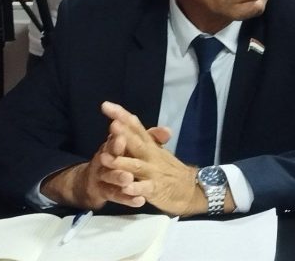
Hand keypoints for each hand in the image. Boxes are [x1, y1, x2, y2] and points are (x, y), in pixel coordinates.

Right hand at [39, 119, 171, 209]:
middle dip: (116, 146)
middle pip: (110, 151)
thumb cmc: (118, 160)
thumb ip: (150, 138)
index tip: (118, 122)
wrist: (94, 183)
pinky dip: (127, 198)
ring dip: (119, 175)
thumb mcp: (132, 147)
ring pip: (110, 175)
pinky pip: (116, 196)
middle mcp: (106, 156)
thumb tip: (168, 131)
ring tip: (128, 177)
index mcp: (114, 144)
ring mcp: (103, 175)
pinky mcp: (104, 192)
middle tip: (121, 142)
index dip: (118, 127)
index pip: (117, 133)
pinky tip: (140, 200)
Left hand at [98, 101, 205, 216]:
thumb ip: (145, 135)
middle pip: (136, 142)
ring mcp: (153, 172)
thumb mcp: (159, 150)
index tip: (105, 105)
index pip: (135, 126)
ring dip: (121, 162)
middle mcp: (150, 155)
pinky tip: (125, 189)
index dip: (121, 115)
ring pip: (136, 166)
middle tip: (112, 125)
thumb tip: (132, 117)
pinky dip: (135, 189)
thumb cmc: (169, 168)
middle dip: (123, 134)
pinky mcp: (155, 189)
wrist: (190, 188)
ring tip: (104, 158)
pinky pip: (144, 188)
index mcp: (149, 144)